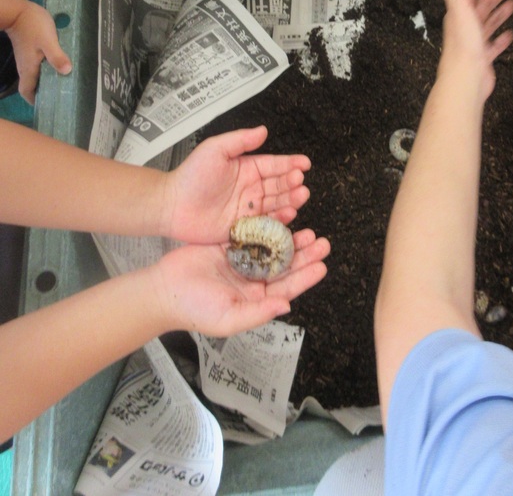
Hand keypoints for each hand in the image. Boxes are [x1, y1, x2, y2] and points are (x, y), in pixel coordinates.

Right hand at [4, 0, 71, 103]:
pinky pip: (37, 65)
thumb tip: (66, 72)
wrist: (18, 10)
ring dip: (46, 80)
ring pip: (35, 75)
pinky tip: (59, 66)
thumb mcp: (48, 41)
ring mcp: (26, 58)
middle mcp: (25, 66)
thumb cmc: (33, 25)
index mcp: (28, 68)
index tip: (48, 105)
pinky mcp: (29, 50)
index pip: (26, 91)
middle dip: (43, 92)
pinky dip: (46, 69)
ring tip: (64, 83)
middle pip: (32, 85)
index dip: (34, 100)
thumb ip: (56, 56)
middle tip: (61, 95)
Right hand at [152, 224, 329, 335]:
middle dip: (304, 255)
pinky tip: (281, 219)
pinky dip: (267, 227)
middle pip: (284, 266)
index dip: (306, 276)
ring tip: (307, 231)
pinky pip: (253, 235)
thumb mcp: (228, 318)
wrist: (164, 290)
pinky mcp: (229, 246)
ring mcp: (241, 262)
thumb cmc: (194, 310)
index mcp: (255, 299)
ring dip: (289, 240)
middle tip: (321, 242)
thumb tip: (286, 306)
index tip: (322, 264)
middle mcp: (252, 281)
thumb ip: (258, 313)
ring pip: (272, 249)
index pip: (287, 288)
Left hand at [162, 126, 311, 243]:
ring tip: (301, 196)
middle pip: (279, 185)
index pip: (274, 165)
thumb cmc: (191, 175)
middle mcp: (251, 188)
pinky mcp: (243, 228)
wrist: (172, 205)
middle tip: (301, 183)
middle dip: (293, 183)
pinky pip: (265, 224)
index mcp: (247, 168)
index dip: (291, 163)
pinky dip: (278, 221)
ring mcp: (248, 209)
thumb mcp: (215, 149)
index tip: (305, 163)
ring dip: (290, 200)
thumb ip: (240, 140)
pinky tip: (288, 216)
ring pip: (276, 204)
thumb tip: (263, 130)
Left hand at [436, 0, 512, 99]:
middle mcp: (465, 27)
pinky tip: (510, 35)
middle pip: (480, 6)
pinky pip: (493, 45)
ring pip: (488, 24)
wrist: (465, 79)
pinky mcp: (482, 58)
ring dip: (499, 13)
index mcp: (458, 14)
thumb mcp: (460, 9)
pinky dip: (501, 39)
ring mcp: (474, 43)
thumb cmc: (464, 43)